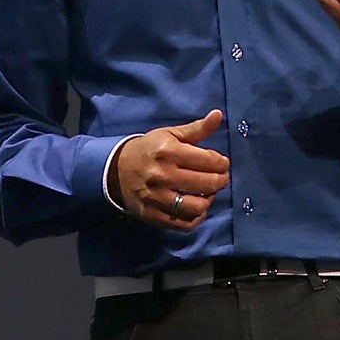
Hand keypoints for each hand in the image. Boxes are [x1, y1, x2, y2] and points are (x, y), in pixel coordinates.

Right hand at [111, 110, 229, 230]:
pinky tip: (197, 206)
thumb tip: (218, 115)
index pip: (208, 160)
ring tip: (208, 192)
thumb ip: (197, 128)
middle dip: (221, 180)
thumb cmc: (149, 150)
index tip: (222, 163)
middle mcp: (162, 174)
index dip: (221, 162)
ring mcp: (156, 197)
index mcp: (167, 151)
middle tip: (221, 177)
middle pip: (206, 183)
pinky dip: (197, 217)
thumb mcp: (170, 134)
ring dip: (210, 199)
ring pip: (198, 206)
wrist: (116, 169)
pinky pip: (184, 224)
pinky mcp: (153, 214)